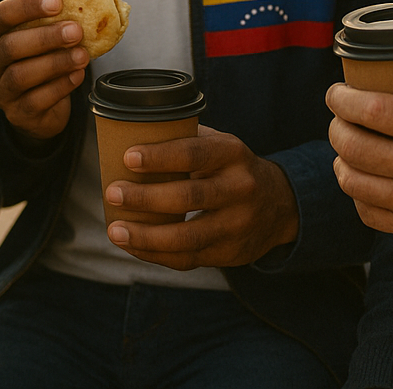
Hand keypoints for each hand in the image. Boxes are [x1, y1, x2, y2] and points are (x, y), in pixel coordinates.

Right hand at [0, 0, 87, 139]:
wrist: (44, 108)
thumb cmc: (43, 61)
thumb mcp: (43, 36)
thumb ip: (52, 18)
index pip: (1, 15)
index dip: (27, 6)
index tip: (57, 2)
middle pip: (10, 46)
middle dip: (45, 37)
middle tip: (75, 31)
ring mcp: (0, 91)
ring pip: (21, 75)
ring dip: (55, 62)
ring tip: (81, 55)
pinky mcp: (15, 114)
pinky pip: (35, 100)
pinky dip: (60, 86)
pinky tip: (77, 75)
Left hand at [103, 125, 297, 269]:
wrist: (280, 206)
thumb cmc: (232, 168)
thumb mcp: (220, 145)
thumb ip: (185, 140)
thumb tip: (128, 132)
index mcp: (232, 154)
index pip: (193, 154)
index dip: (160, 157)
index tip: (128, 157)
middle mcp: (240, 189)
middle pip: (188, 197)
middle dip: (145, 198)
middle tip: (112, 193)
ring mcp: (237, 225)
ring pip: (187, 237)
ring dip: (146, 237)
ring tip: (115, 230)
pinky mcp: (230, 253)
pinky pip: (188, 259)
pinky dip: (156, 255)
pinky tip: (133, 246)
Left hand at [325, 83, 392, 270]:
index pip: (372, 109)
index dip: (342, 98)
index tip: (337, 92)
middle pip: (351, 144)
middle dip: (336, 126)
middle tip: (340, 118)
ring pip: (351, 179)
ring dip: (341, 160)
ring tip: (347, 149)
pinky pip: (366, 211)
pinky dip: (357, 193)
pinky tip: (365, 180)